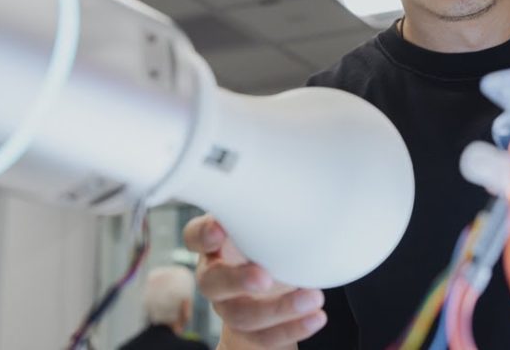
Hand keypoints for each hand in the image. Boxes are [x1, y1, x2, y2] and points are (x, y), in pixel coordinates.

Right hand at [184, 214, 326, 348]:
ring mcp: (230, 307)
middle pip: (212, 282)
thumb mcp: (269, 224)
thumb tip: (304, 177)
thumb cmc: (270, 246)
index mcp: (216, 245)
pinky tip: (315, 317)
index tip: (220, 229)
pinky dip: (293, 328)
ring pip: (242, 315)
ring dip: (278, 309)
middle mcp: (216, 276)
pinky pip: (265, 337)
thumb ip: (273, 207)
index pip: (194, 236)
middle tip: (265, 276)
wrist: (273, 295)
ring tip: (312, 298)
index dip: (202, 235)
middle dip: (237, 280)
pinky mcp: (250, 332)